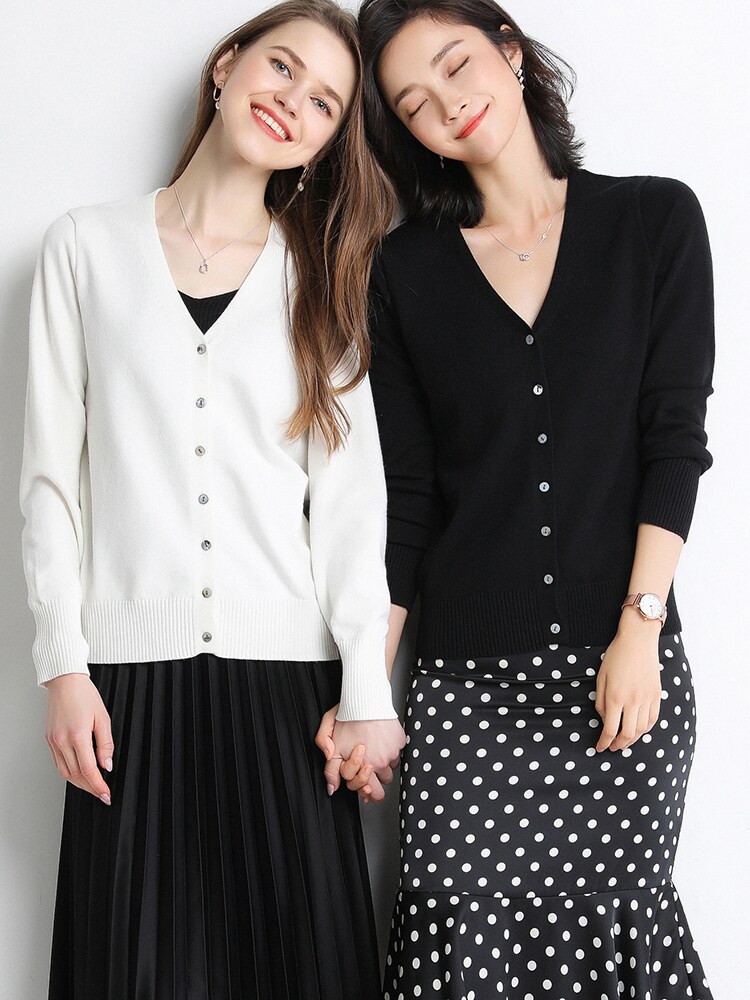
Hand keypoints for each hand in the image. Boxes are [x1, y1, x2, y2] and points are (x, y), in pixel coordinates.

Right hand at [44, 674, 114, 803]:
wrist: (65, 681)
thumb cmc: (84, 695)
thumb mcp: (103, 717)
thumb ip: (106, 744)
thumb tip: (107, 764)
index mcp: (77, 735)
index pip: (88, 770)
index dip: (98, 785)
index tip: (106, 794)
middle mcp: (62, 741)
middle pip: (76, 775)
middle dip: (90, 788)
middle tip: (102, 794)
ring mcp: (53, 741)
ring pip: (65, 773)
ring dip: (79, 783)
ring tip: (92, 787)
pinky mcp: (49, 740)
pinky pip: (58, 763)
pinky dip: (69, 773)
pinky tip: (78, 774)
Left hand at [315, 704, 404, 802]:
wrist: (366, 700)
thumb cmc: (347, 716)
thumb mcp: (328, 741)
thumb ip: (330, 768)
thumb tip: (332, 788)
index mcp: (359, 766)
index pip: (363, 790)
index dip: (359, 785)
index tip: (358, 775)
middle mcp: (377, 764)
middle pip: (380, 791)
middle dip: (374, 786)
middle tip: (369, 775)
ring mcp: (390, 754)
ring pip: (389, 771)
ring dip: (383, 765)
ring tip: (374, 751)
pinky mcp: (399, 743)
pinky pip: (397, 754)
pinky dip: (391, 750)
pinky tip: (381, 740)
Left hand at [595, 619, 661, 751]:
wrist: (638, 640)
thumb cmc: (616, 656)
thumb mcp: (601, 677)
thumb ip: (600, 701)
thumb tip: (604, 720)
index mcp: (615, 697)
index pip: (610, 730)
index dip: (604, 742)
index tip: (600, 748)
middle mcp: (632, 701)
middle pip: (628, 735)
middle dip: (618, 745)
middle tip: (612, 748)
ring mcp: (647, 699)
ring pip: (642, 730)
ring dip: (633, 740)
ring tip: (624, 741)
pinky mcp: (657, 695)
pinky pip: (653, 719)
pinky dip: (645, 729)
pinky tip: (639, 730)